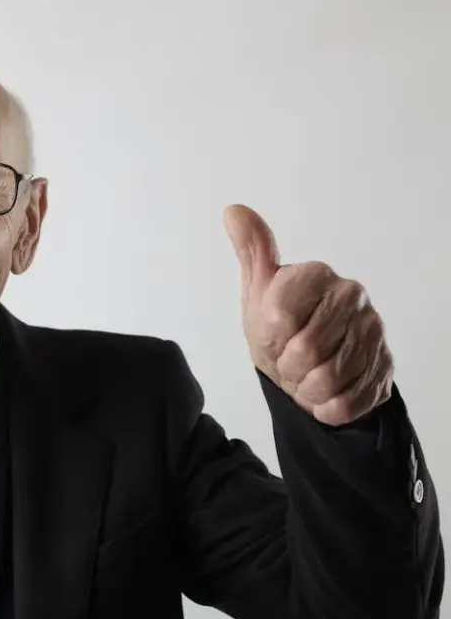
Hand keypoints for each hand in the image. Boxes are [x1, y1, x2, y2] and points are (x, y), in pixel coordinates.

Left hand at [223, 204, 392, 425]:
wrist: (310, 366)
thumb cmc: (280, 325)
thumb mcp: (259, 290)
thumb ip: (251, 252)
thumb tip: (233, 211)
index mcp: (317, 274)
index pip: (280, 315)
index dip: (269, 336)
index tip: (271, 336)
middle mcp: (352, 296)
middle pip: (305, 350)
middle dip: (287, 367)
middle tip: (288, 361)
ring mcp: (374, 331)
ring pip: (327, 379)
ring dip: (306, 389)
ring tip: (305, 377)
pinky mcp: (386, 367)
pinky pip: (347, 402)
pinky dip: (327, 407)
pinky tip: (324, 394)